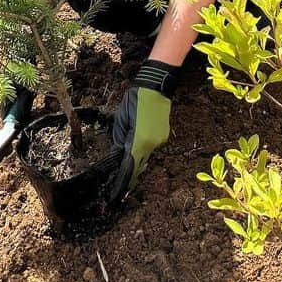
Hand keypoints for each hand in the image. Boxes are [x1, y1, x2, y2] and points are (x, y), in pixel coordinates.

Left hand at [109, 60, 177, 201]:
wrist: (156, 86)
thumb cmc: (136, 100)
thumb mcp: (122, 119)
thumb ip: (120, 139)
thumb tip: (119, 152)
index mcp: (140, 140)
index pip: (129, 167)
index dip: (123, 182)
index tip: (117, 195)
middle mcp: (152, 144)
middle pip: (139, 163)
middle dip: (129, 174)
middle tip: (120, 186)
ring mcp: (160, 140)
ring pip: (145, 154)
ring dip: (136, 158)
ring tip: (126, 165)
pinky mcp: (164, 135)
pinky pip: (151, 146)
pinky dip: (143, 148)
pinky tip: (136, 144)